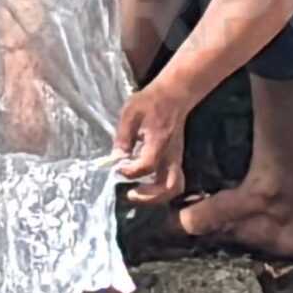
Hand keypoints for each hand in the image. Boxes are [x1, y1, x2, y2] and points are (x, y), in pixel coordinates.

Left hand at [115, 81, 188, 205]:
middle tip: (131, 193)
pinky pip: (173, 182)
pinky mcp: (176, 160)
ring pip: (175, 188)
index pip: (147, 166)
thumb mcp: (130, 113)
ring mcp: (176, 159)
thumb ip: (122, 137)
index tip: (118, 167)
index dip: (131, 171)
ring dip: (156, 197)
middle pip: (169, 187)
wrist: (175, 95)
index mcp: (159, 142)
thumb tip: (116, 158)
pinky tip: (145, 186)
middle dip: (149, 197)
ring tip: (138, 193)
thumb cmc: (151, 102)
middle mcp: (171, 155)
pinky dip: (160, 191)